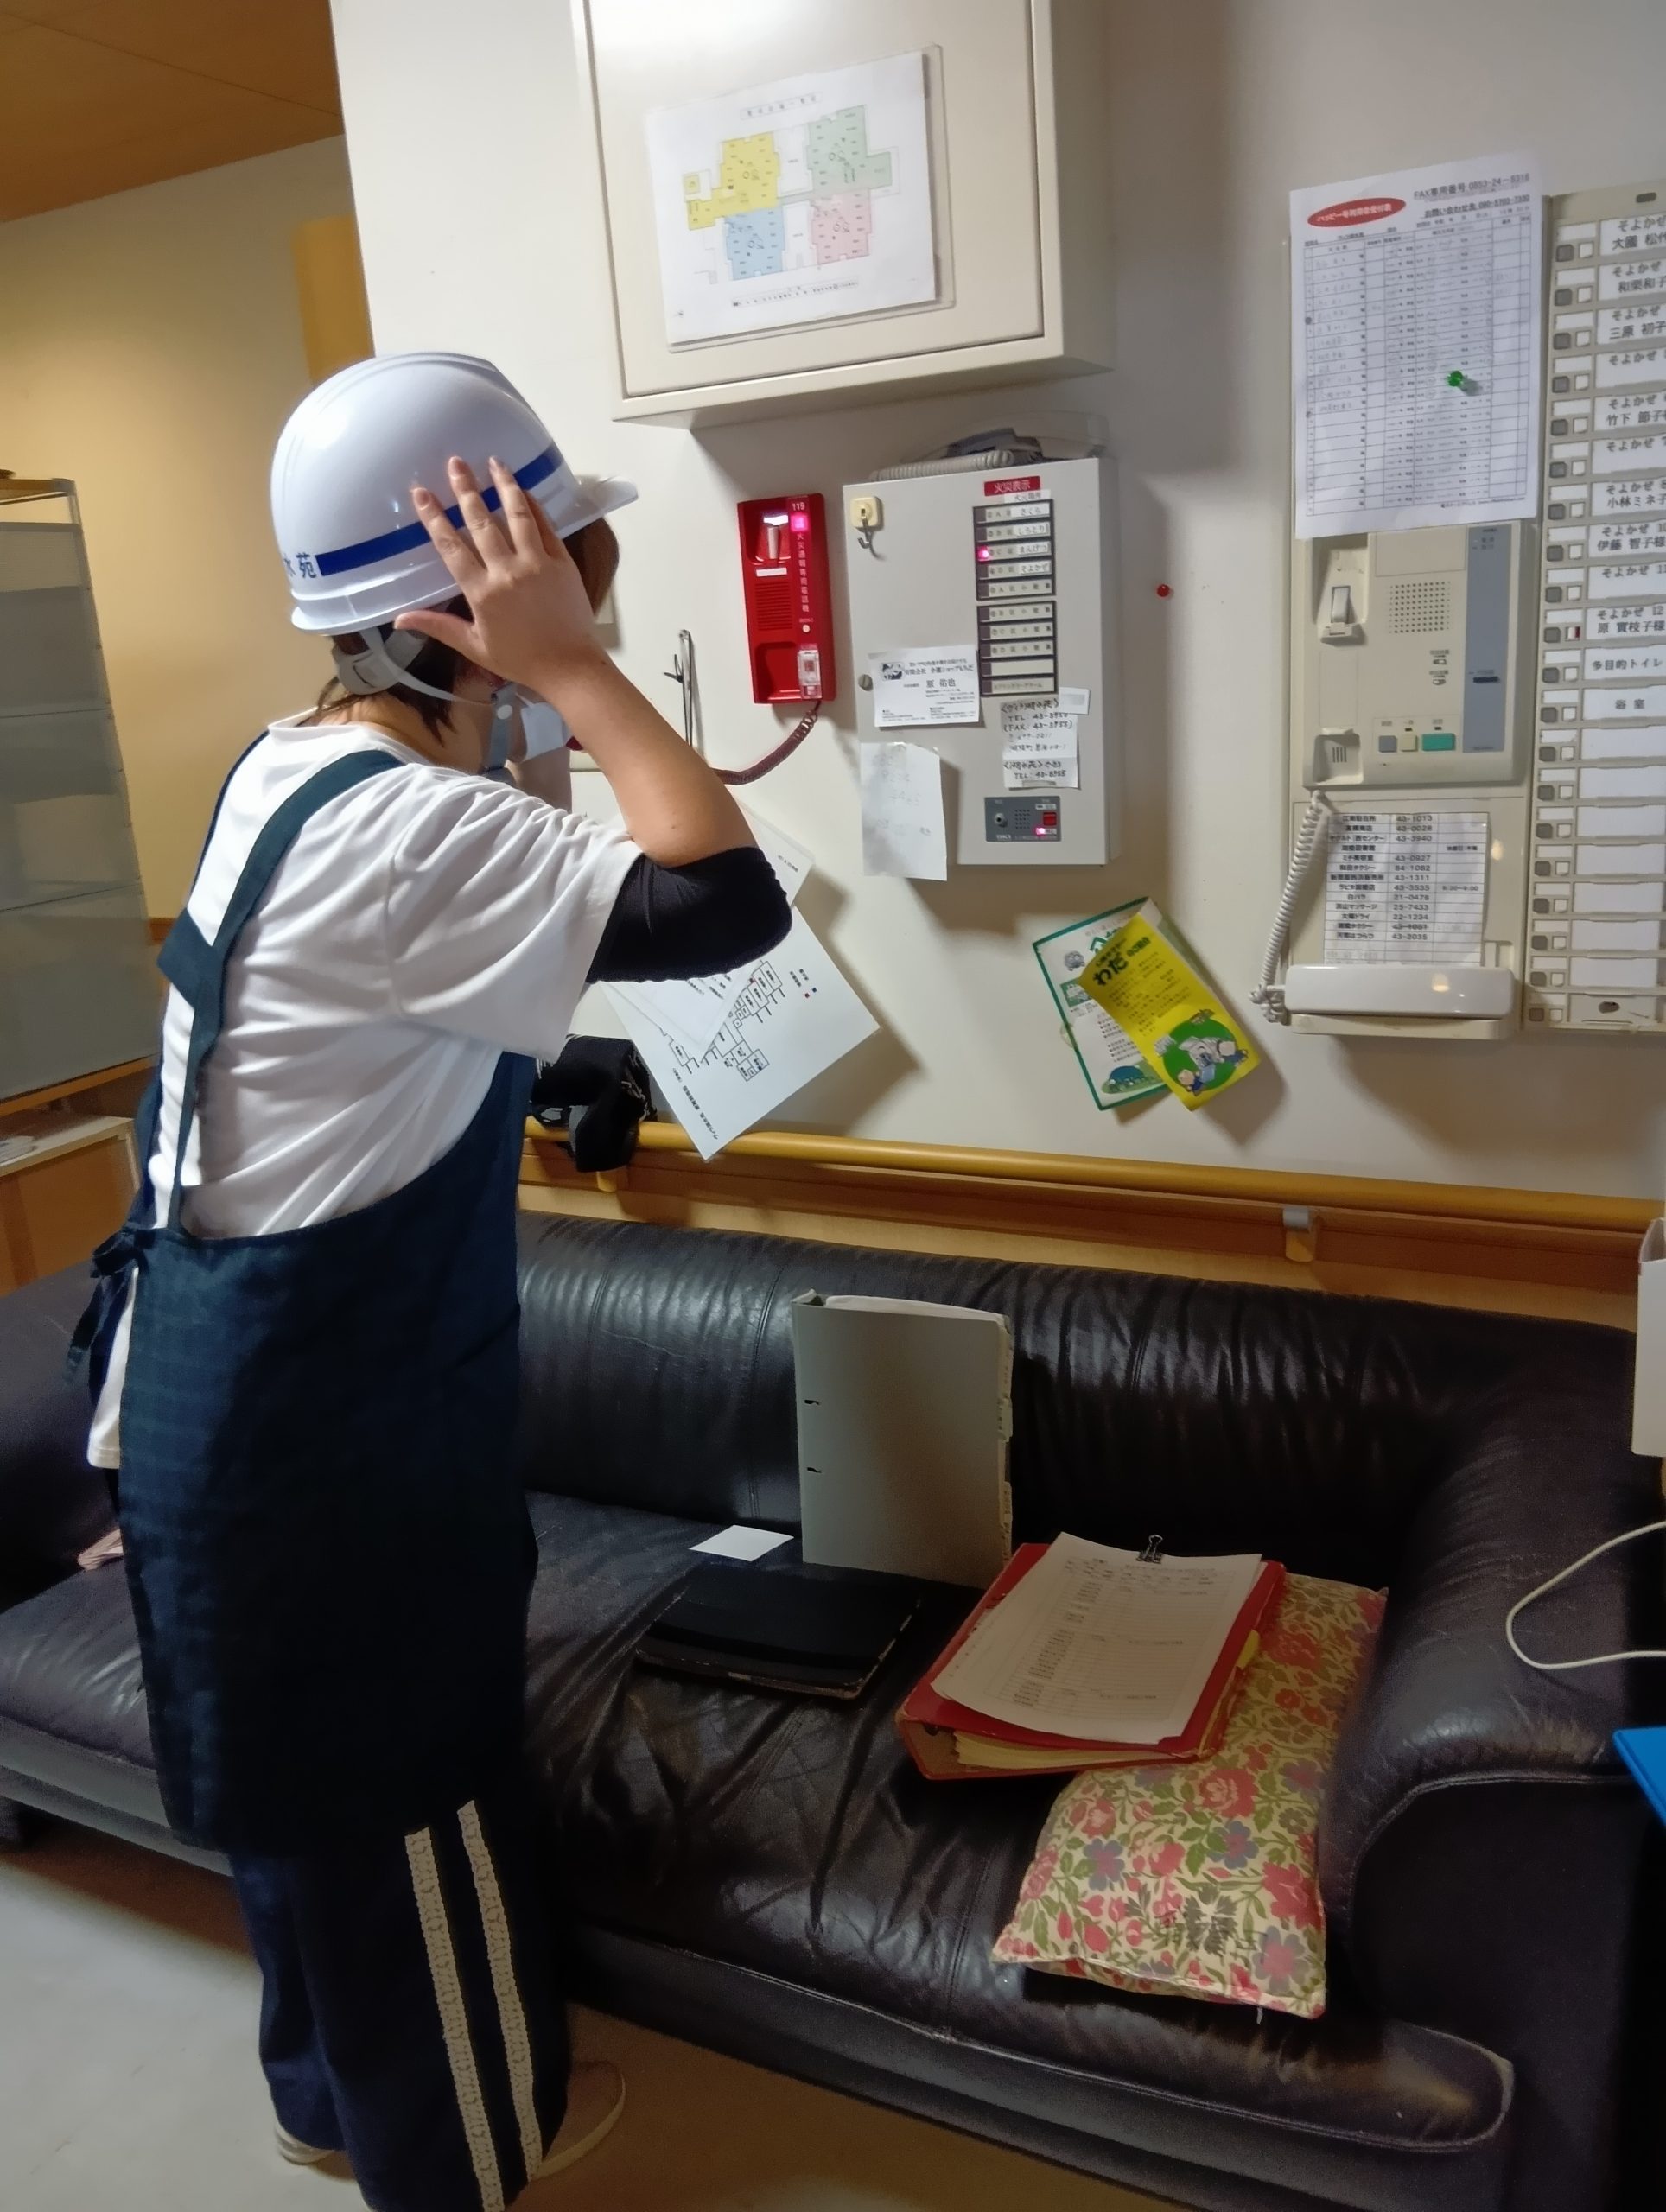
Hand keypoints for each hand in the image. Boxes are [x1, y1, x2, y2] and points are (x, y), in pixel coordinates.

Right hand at [394, 455, 604, 704]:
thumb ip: (438, 626)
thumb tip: (399, 620)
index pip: (451, 546)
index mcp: (482, 592)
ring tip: (493, 462)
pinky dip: (532, 505)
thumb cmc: (521, 661)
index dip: (433, 517)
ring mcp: (537, 563)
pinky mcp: (562, 562)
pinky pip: (545, 526)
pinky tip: (523, 489)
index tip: (421, 492)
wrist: (570, 667)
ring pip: (517, 515)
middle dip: (465, 489)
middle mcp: (507, 571)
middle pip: (481, 521)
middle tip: (455, 462)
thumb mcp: (475, 646)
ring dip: (503, 485)